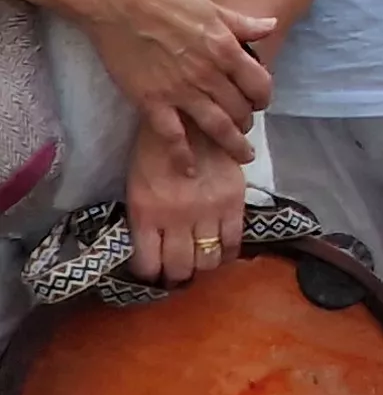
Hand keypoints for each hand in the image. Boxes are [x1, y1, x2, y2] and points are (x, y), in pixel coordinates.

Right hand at [66, 0, 270, 154]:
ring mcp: (181, 91)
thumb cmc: (166, 1)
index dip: (263, 97)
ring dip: (232, 144)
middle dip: (247, 122)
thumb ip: (243, 24)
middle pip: (240, 109)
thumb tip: (271, 26)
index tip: (260, 103)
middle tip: (245, 128)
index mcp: (226, 51)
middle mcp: (209, 75)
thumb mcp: (213, 8)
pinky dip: (183, 157)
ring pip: (216, 127)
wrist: (120, 5)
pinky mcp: (152, 102)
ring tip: (241, 156)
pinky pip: (172, 136)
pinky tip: (190, 170)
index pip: (259, 84)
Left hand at [122, 123, 242, 285]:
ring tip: (201, 259)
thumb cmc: (154, 152)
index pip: (148, 264)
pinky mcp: (233, 202)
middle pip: (180, 268)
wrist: (190, 119)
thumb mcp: (137, 187)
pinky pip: (234, 241)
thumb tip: (152, 251)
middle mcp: (176, 218)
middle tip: (179, 270)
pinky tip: (223, 250)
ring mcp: (207, 211)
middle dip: (178, 275)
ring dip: (203, 265)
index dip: (151, 274)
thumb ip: (145, 219)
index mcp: (145, 213)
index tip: (154, 272)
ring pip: (209, 260)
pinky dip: (228, 252)